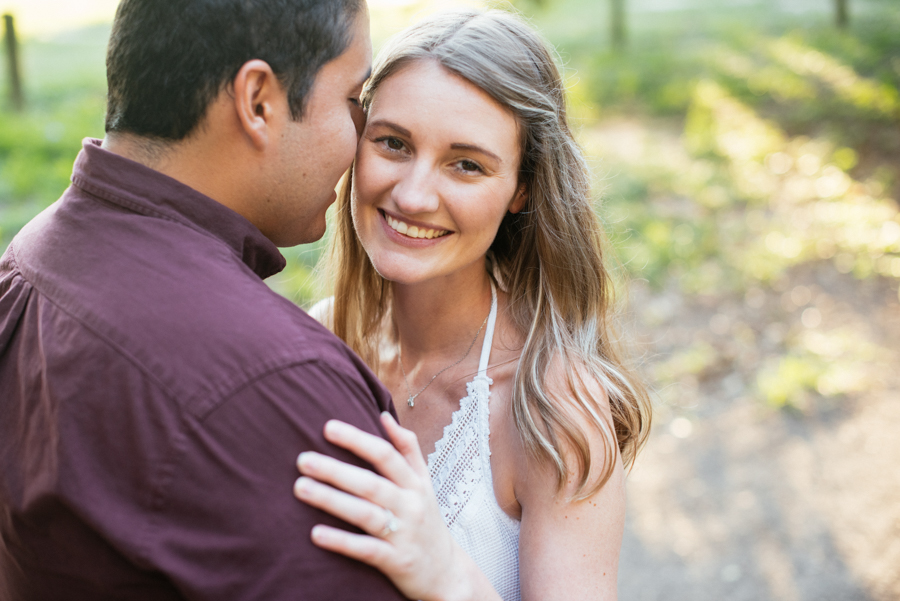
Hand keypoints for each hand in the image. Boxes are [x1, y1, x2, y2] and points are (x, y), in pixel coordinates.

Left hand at [294, 413, 492, 600]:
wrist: (446, 572)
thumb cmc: (426, 520)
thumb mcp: (424, 483)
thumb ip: (407, 449)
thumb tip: (384, 416)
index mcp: (415, 483)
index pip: (386, 455)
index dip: (357, 440)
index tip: (327, 427)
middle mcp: (411, 505)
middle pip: (371, 483)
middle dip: (336, 470)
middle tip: (303, 459)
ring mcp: (404, 534)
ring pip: (366, 514)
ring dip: (332, 500)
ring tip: (301, 488)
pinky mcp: (397, 562)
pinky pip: (367, 550)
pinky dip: (342, 542)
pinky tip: (315, 533)